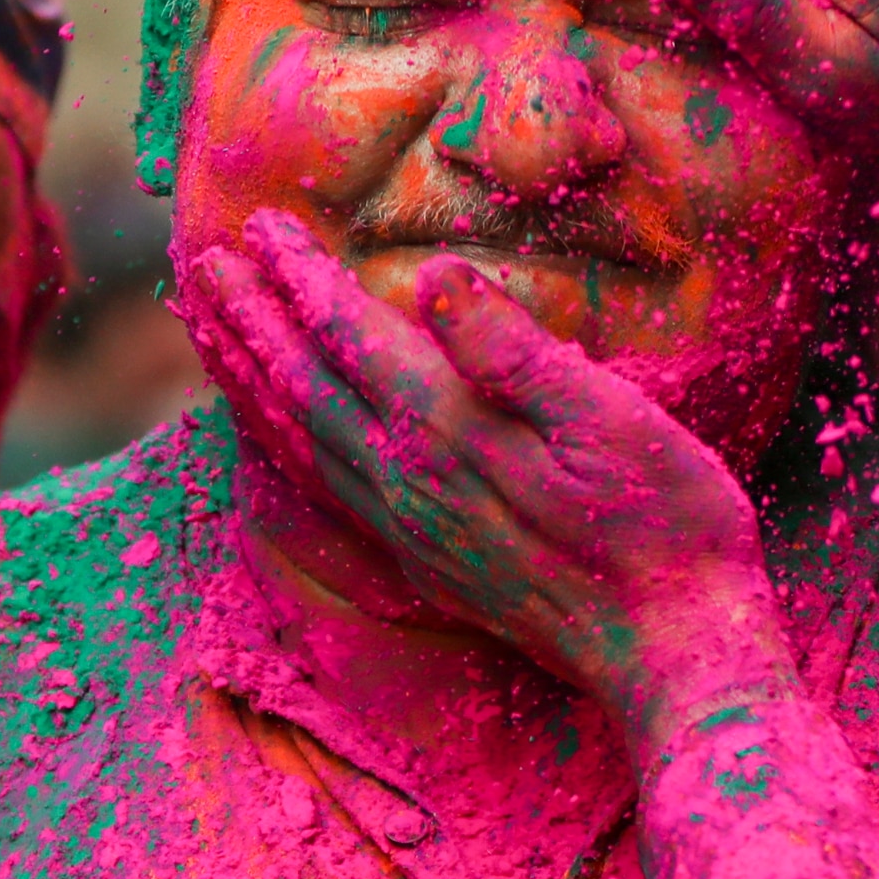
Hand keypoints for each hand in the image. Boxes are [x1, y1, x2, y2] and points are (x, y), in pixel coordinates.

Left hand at [180, 213, 788, 729]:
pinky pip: (325, 491)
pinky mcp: (427, 565)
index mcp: (450, 433)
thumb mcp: (612, 420)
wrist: (676, 653)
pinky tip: (274, 432)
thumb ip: (513, 350)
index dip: (303, 278)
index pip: (352, 337)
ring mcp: (412, 531)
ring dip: (249, 378)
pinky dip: (282, 446)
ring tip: (209, 331)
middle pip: (303, 387)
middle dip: (251, 319)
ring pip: (301, 441)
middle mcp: (409, 484)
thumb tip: (435, 275)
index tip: (262, 224)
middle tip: (202, 263)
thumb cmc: (668, 525)